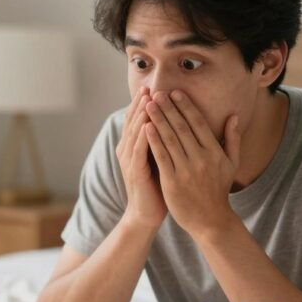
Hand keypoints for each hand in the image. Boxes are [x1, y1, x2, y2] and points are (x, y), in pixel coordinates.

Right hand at [115, 87, 166, 230]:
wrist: (146, 214)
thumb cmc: (157, 187)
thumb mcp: (160, 160)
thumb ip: (163, 141)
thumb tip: (173, 122)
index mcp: (133, 146)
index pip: (138, 119)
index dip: (143, 103)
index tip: (154, 88)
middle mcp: (127, 150)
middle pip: (134, 121)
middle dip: (141, 104)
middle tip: (149, 87)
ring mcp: (129, 160)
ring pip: (135, 132)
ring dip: (141, 115)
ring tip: (149, 99)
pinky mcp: (135, 172)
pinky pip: (138, 150)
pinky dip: (143, 136)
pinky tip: (149, 124)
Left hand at [144, 90, 240, 238]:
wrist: (210, 221)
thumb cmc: (219, 190)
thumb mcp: (231, 164)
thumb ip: (232, 139)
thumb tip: (234, 116)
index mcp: (215, 152)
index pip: (198, 123)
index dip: (186, 106)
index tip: (175, 93)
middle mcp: (201, 159)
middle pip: (182, 128)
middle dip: (168, 108)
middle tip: (157, 93)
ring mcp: (186, 170)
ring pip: (170, 139)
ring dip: (158, 120)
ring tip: (148, 105)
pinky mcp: (173, 181)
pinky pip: (161, 157)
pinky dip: (153, 141)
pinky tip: (145, 127)